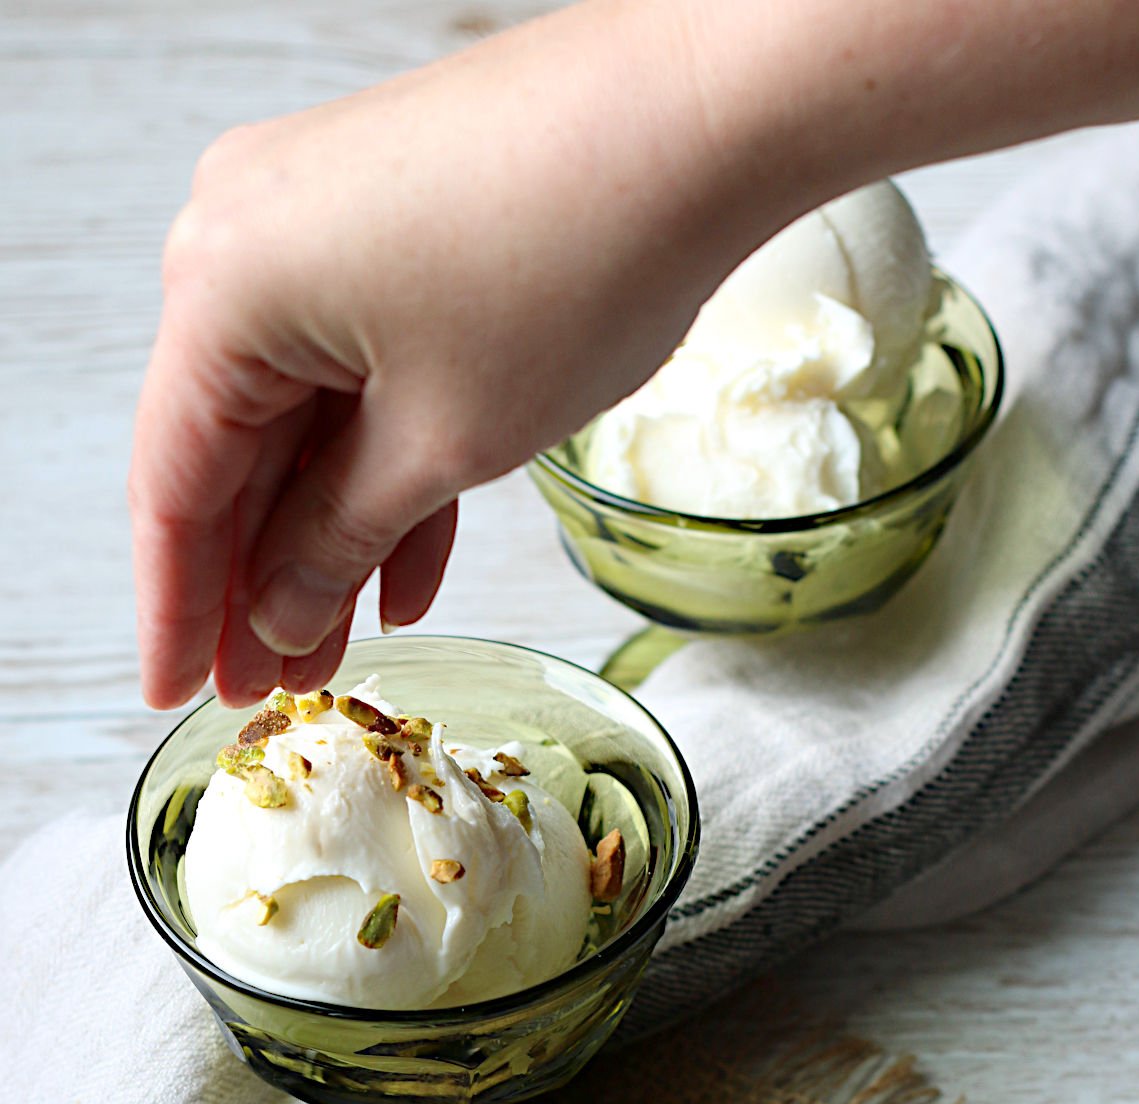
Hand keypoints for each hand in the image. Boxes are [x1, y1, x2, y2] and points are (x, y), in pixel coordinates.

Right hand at [128, 0, 750, 708]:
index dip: (177, 607)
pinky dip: (383, 467)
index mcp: (224, 285)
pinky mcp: (392, 223)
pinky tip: (405, 568)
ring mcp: (319, 219)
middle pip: (230, 450)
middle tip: (262, 694)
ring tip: (334, 652)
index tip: (176, 692)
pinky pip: (360, 369)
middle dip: (254, 583)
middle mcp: (246, 236)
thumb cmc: (576, 261)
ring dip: (323, 537)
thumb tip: (277, 611)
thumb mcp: (441, 443)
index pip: (174, 483)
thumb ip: (337, 539)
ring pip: (303, 418)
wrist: (703, 112)